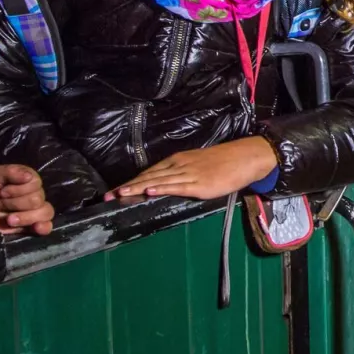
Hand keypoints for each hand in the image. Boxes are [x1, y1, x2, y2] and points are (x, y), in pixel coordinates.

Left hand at [0, 164, 54, 235]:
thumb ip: (9, 172)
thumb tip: (29, 177)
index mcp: (25, 181)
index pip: (36, 183)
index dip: (18, 189)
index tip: (1, 192)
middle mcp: (31, 195)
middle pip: (38, 200)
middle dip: (16, 204)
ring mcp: (32, 212)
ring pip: (45, 212)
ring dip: (26, 217)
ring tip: (8, 220)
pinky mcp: (29, 228)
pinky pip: (47, 226)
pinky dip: (44, 227)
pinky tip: (36, 228)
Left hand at [107, 137, 277, 200]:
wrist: (244, 157)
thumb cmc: (224, 163)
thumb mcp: (198, 164)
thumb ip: (182, 173)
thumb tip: (166, 184)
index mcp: (178, 160)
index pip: (150, 172)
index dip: (131, 181)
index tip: (115, 190)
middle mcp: (179, 165)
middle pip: (149, 176)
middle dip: (128, 186)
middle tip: (109, 195)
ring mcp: (189, 174)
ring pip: (159, 181)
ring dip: (138, 188)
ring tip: (121, 194)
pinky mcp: (199, 184)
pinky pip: (177, 186)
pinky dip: (162, 188)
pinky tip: (149, 191)